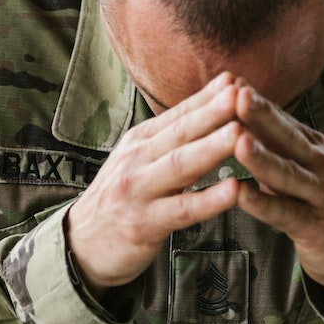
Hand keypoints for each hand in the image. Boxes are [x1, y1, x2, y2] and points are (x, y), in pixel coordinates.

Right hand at [66, 73, 243, 294]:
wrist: (80, 244)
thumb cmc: (121, 200)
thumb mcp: (140, 161)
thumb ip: (172, 139)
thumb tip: (210, 109)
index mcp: (141, 141)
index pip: (179, 114)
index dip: (207, 97)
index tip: (237, 79)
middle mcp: (137, 159)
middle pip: (181, 132)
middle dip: (213, 112)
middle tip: (242, 94)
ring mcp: (138, 191)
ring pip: (180, 166)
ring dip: (211, 148)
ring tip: (239, 133)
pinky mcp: (143, 224)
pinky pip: (181, 210)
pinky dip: (208, 200)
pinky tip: (234, 191)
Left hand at [234, 82, 323, 305]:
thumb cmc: (319, 200)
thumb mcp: (301, 165)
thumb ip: (273, 143)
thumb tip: (237, 110)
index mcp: (311, 146)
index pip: (281, 119)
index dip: (257, 101)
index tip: (231, 80)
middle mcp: (319, 164)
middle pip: (286, 138)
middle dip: (261, 116)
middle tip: (237, 94)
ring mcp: (320, 194)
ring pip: (287, 173)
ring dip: (262, 158)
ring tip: (238, 141)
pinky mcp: (315, 225)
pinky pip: (285, 213)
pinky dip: (263, 204)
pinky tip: (242, 195)